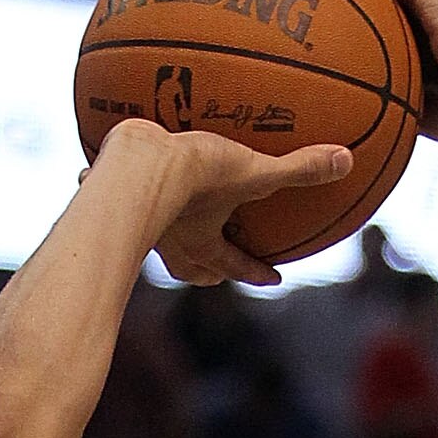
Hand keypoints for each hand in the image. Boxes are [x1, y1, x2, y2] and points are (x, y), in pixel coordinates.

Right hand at [98, 120, 351, 287]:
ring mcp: (137, 221)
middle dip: (207, 267)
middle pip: (191, 266)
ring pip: (151, 234)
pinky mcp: (107, 192)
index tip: (273, 277)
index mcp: (201, 243)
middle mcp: (169, 240)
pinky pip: (104, 191)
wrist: (135, 162)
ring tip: (160, 220)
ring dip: (159, 231)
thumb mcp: (255, 169)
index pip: (234, 265)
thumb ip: (300, 168)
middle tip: (218, 267)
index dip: (256, 271)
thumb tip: (348, 160)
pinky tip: (89, 171)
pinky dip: (101, 186)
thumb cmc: (194, 175)